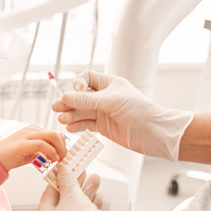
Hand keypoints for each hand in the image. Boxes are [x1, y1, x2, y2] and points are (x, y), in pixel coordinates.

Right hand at [0, 125, 65, 171]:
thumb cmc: (11, 156)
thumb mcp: (30, 152)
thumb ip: (41, 150)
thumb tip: (54, 155)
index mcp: (34, 130)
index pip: (55, 134)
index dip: (62, 146)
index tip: (61, 157)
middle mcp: (32, 129)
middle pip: (56, 134)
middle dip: (63, 148)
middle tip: (61, 159)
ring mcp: (27, 135)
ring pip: (52, 136)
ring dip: (59, 150)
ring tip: (57, 160)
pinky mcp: (23, 143)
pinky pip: (43, 144)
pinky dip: (51, 152)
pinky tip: (51, 160)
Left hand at [35, 165, 144, 210]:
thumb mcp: (75, 197)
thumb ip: (67, 182)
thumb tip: (63, 171)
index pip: (47, 197)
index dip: (58, 180)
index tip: (65, 169)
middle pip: (62, 205)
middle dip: (75, 186)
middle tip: (83, 172)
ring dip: (84, 195)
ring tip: (95, 180)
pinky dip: (88, 210)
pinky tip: (98, 198)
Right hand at [51, 70, 192, 160]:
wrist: (153, 132)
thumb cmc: (139, 111)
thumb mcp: (110, 101)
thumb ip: (86, 100)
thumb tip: (65, 97)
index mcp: (109, 84)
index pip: (86, 78)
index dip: (78, 84)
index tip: (75, 92)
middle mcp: (105, 97)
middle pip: (80, 97)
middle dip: (68, 102)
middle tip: (57, 107)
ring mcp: (103, 112)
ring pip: (81, 111)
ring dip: (71, 115)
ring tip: (63, 119)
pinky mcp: (103, 127)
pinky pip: (86, 124)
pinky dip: (77, 126)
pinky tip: (70, 127)